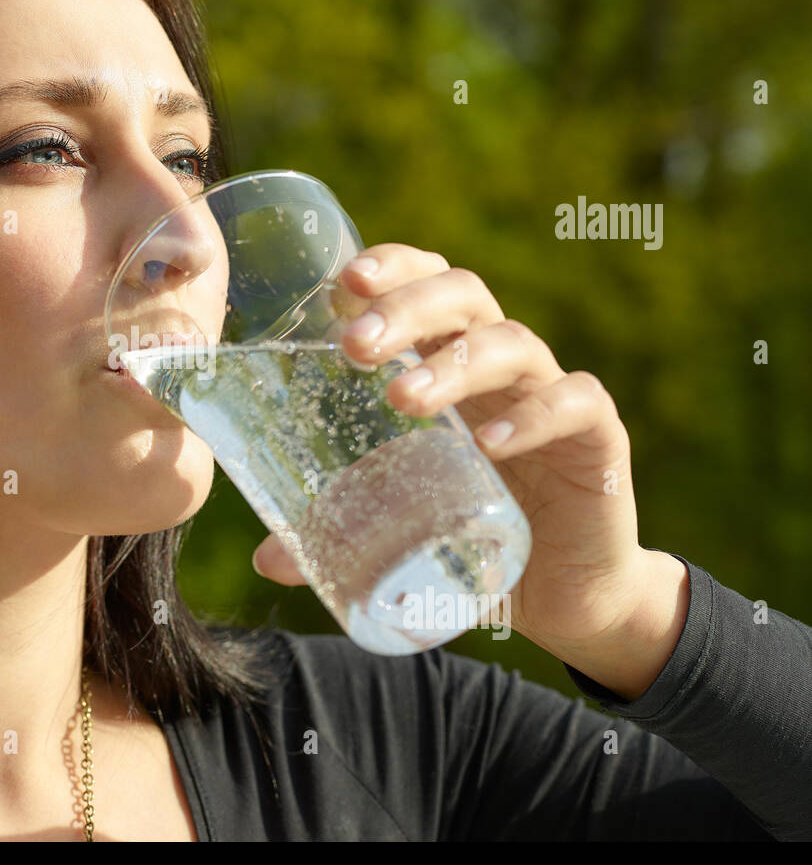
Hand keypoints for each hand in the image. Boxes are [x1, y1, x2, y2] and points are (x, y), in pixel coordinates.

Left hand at [251, 243, 687, 679]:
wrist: (564, 596)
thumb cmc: (471, 536)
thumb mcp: (399, 526)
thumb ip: (337, 531)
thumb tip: (268, 558)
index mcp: (447, 362)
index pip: (423, 283)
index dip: (389, 268)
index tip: (340, 283)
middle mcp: (499, 367)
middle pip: (461, 296)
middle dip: (405, 307)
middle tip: (354, 347)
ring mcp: (550, 396)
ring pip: (511, 344)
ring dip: (453, 363)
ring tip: (402, 398)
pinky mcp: (597, 441)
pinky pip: (576, 403)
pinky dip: (534, 416)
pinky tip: (489, 443)